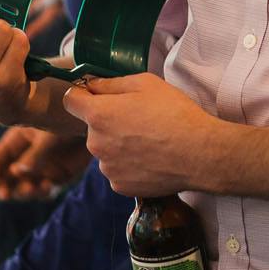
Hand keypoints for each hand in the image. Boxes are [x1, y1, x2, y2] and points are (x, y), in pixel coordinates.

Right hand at [0, 125, 90, 200]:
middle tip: (4, 194)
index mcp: (14, 143)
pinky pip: (45, 191)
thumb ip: (34, 154)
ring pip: (23, 189)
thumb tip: (17, 172)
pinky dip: (44, 192)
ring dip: (24, 192)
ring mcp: (40, 169)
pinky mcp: (57, 177)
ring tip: (30, 188)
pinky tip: (48, 185)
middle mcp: (24, 158)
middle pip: (4, 181)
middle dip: (2, 189)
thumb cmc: (66, 119)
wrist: (92, 120)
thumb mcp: (47, 134)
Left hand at [62, 72, 220, 196]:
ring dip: (119, 145)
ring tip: (150, 141)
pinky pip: (118, 170)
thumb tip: (93, 85)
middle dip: (109, 121)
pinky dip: (130, 165)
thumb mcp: (146, 83)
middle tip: (139, 119)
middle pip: (92, 127)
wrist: (198, 153)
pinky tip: (151, 159)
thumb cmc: (174, 113)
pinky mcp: (120, 186)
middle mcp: (95, 143)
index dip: (83, 94)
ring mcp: (107, 168)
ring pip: (106, 150)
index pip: (70, 100)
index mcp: (98, 114)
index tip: (97, 95)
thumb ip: (112, 83)